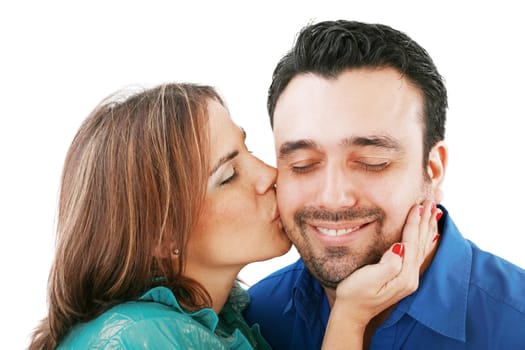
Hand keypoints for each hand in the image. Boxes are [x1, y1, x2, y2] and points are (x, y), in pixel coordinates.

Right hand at [322, 200, 439, 348]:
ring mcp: (408, 278)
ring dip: (427, 228)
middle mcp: (410, 277)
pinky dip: (425, 241)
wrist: (352, 313)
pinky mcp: (402, 278)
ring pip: (422, 247)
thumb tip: (399, 247)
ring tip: (433, 212)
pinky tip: (430, 236)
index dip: (414, 223)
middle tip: (431, 201)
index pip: (411, 243)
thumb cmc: (355, 294)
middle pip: (421, 243)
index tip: (417, 205)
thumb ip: (388, 263)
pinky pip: (418, 254)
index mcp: (403, 276)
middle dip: (425, 222)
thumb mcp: (369, 279)